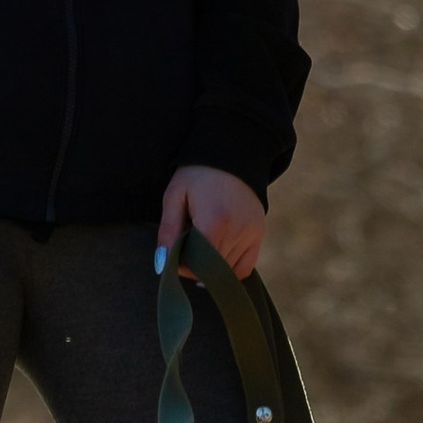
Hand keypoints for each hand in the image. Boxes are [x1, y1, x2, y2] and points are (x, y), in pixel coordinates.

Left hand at [155, 164, 265, 280]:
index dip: (181, 265)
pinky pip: (246, 267)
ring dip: (212, 267)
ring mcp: (251, 234)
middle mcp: (236, 232)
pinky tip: (219, 257)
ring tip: (203, 244)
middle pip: (211, 269)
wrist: (232, 152)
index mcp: (213, 223)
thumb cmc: (197, 173)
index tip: (174, 252)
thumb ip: (168, 231)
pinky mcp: (259, 233)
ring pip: (227, 271)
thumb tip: (163, 264)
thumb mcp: (175, 196)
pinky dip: (231, 269)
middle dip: (195, 265)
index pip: (195, 265)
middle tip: (186, 247)